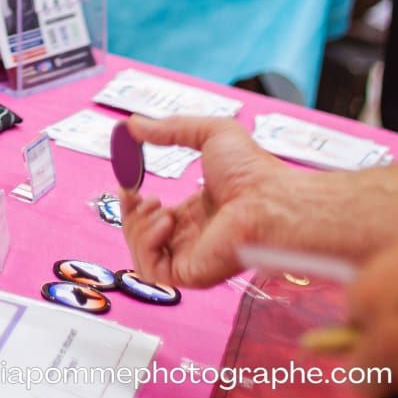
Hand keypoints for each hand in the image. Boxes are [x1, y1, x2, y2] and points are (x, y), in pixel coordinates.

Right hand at [119, 116, 335, 288]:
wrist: (269, 200)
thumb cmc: (252, 171)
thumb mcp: (209, 133)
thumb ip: (170, 128)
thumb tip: (133, 124)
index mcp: (198, 214)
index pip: (155, 217)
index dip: (136, 203)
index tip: (130, 183)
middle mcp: (193, 239)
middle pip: (142, 237)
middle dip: (129, 215)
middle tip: (135, 194)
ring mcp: (191, 258)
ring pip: (141, 256)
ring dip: (136, 228)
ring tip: (159, 208)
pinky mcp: (190, 273)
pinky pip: (152, 270)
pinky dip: (147, 244)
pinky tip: (166, 222)